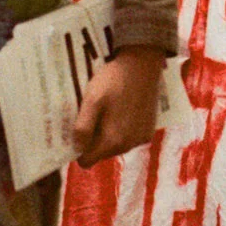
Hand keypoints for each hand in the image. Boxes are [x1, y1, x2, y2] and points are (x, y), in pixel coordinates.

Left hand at [73, 48, 165, 167]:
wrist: (142, 64)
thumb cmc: (113, 80)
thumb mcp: (92, 100)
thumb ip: (83, 127)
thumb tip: (77, 148)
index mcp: (113, 141)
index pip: (87, 161)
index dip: (78, 148)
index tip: (76, 130)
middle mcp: (129, 145)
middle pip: (101, 153)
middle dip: (94, 139)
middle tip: (92, 114)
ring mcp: (141, 139)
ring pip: (115, 146)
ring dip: (108, 133)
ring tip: (108, 109)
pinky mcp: (149, 131)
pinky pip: (129, 138)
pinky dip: (123, 129)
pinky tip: (122, 109)